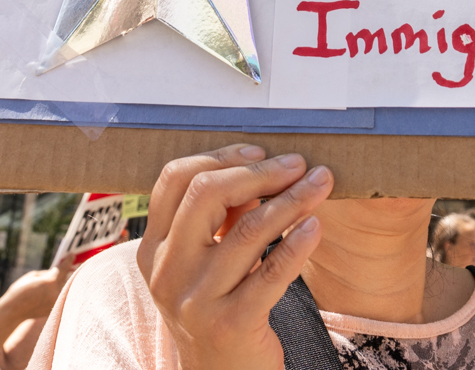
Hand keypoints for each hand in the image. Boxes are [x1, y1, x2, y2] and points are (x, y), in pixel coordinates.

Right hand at [2, 253, 75, 318]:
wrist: (13, 312)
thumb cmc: (19, 291)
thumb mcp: (32, 276)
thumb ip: (45, 274)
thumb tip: (54, 273)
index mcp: (50, 282)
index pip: (63, 269)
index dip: (68, 261)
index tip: (72, 255)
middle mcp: (55, 293)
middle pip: (65, 279)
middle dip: (67, 271)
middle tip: (71, 262)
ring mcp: (55, 302)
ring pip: (62, 288)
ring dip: (63, 282)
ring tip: (62, 275)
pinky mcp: (53, 309)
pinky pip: (58, 296)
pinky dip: (58, 291)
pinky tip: (55, 287)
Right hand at [136, 143, 334, 369]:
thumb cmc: (217, 308)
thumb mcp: (204, 263)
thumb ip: (220, 218)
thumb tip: (260, 166)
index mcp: (154, 248)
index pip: (174, 180)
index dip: (220, 157)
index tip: (259, 151)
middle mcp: (167, 271)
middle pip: (206, 194)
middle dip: (260, 172)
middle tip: (298, 164)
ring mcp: (196, 299)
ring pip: (248, 230)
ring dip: (292, 200)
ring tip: (320, 184)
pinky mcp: (231, 324)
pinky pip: (271, 273)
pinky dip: (298, 244)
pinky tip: (316, 226)